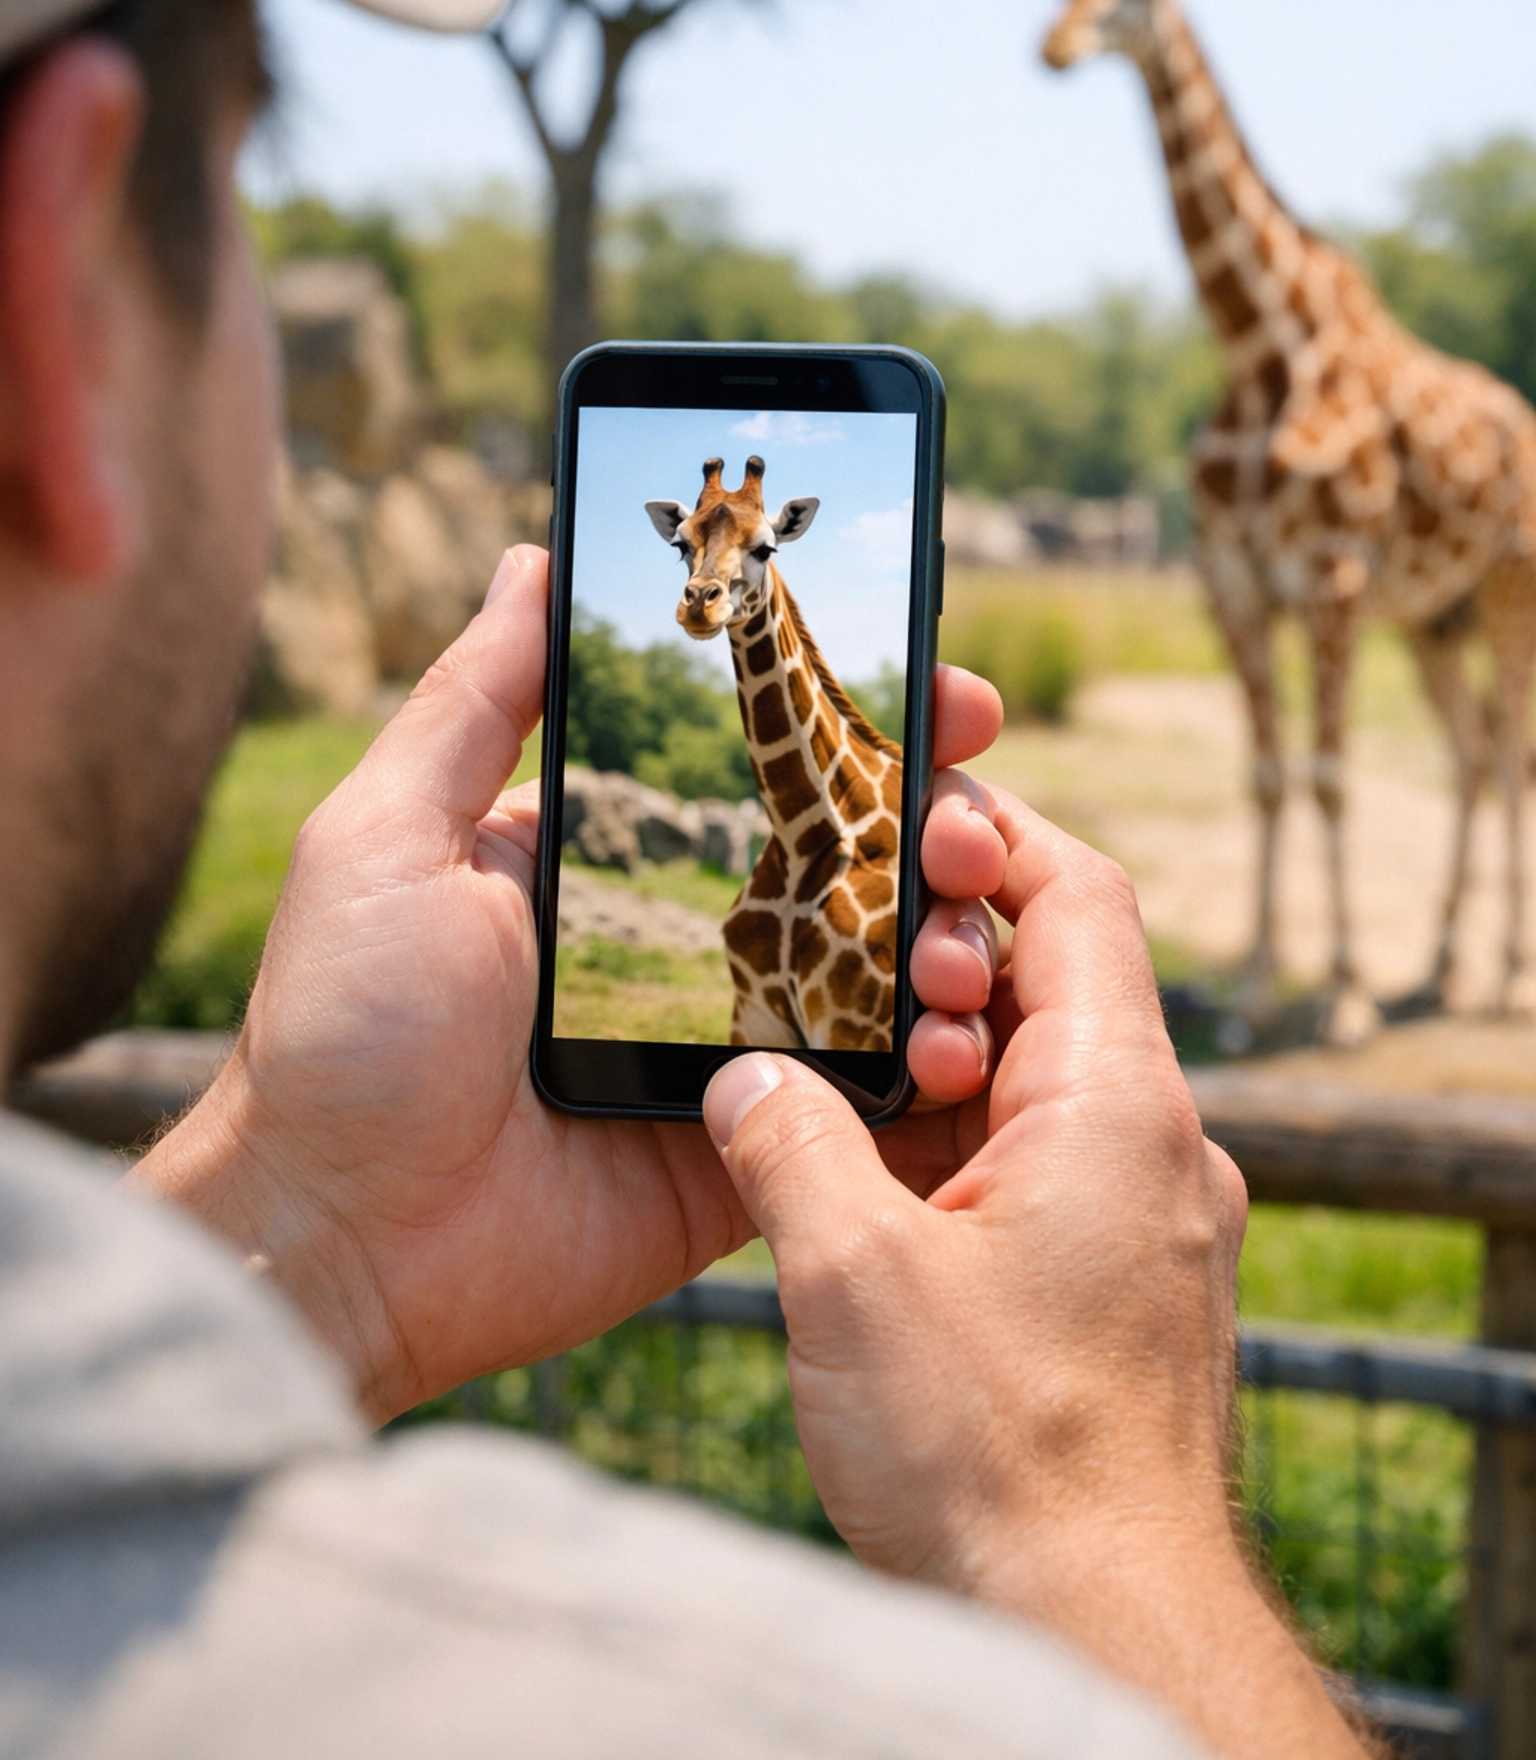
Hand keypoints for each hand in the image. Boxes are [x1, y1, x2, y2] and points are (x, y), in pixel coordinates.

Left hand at [133, 545, 1005, 1422]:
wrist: (340, 1243)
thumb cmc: (341, 1029)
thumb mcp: (387, 836)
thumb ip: (472, 702)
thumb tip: (536, 553)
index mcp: (608, 850)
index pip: (763, 761)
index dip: (861, 720)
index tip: (944, 683)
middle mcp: (682, 935)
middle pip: (850, 858)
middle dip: (939, 823)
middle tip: (975, 821)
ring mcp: (727, 1045)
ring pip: (880, 973)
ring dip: (950, 939)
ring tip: (967, 935)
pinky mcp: (750, 1153)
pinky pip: (864, 1108)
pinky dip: (931, 1072)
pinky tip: (967, 1038)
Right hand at [701, 798, 1367, 1759]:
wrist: (1096, 1631)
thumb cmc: (993, 1460)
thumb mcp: (850, 1278)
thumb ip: (787, 1143)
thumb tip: (743, 1078)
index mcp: (1116, 1103)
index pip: (1077, 895)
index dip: (987, 837)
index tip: (893, 820)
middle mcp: (1153, 1145)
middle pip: (1057, 978)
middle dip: (937, 950)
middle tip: (829, 948)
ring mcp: (1143, 1220)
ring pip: (1039, 1077)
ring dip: (936, 1054)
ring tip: (825, 1062)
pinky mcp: (1117, 1286)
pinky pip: (1038, 1163)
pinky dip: (955, 1140)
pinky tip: (861, 1173)